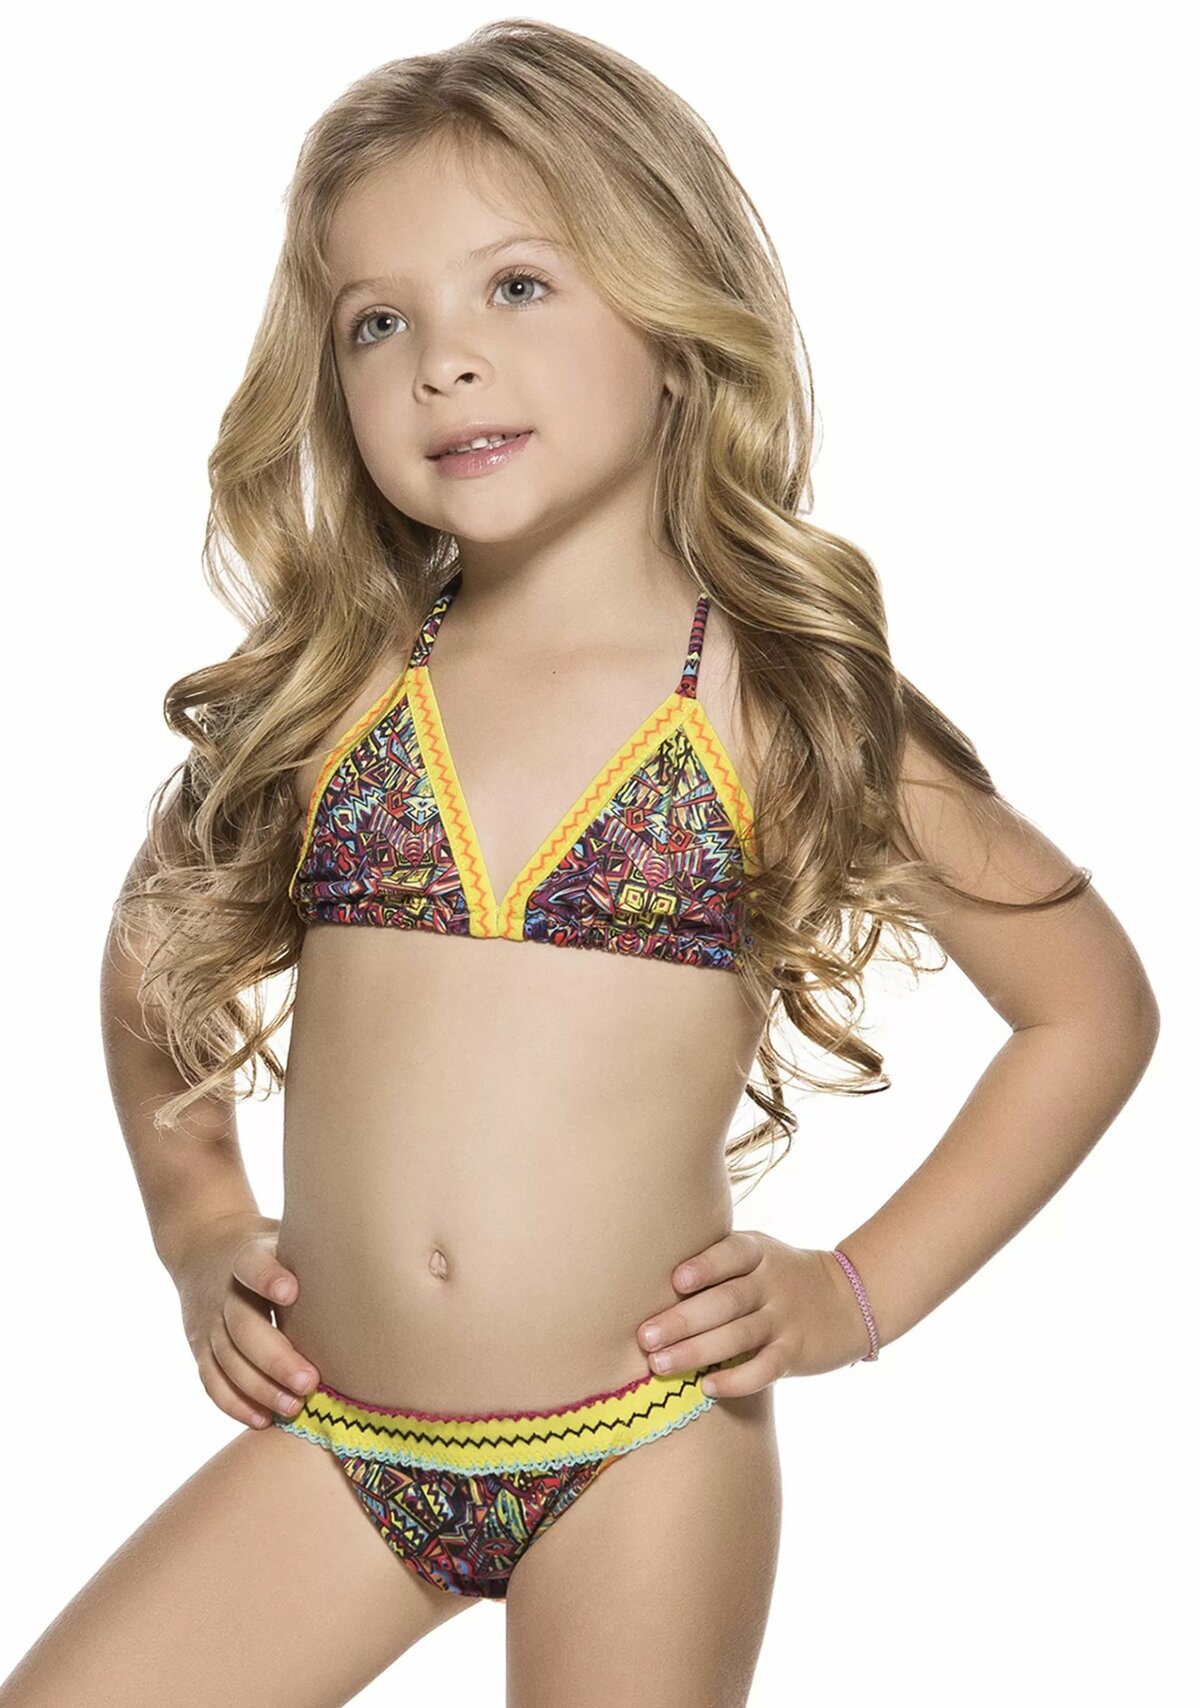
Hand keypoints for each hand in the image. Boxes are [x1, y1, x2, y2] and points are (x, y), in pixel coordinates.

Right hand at [172, 1211, 319, 1430]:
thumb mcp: (288, 1238)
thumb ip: (318, 1252)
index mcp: (247, 1255)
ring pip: (226, 1359)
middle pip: (242, 1325)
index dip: (268, 1278)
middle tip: (310, 1381)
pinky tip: (262, 1419)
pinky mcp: (199, 1346)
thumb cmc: (271, 1251)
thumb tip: (379, 1265)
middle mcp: (224, 1289)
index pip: (251, 1265)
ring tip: (294, 1408)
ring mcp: (209, 1320)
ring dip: (259, 1388)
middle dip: (275, 1358)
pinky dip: (234, 1403)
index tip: (292, 1292)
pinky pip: (211, 1379)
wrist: (205, 1247)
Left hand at [635, 1231, 873, 1397]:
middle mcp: (771, 1283)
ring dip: (697, 1351)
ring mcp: (785, 1318)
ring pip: (740, 1336)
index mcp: (757, 1252)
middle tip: (645, 1338)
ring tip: (660, 1365)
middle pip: (726, 1300)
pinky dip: (737, 1379)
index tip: (676, 1281)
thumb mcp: (757, 1256)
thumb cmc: (778, 1277)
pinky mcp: (796, 1351)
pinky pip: (765, 1368)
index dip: (705, 1266)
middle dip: (683, 1320)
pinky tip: (708, 1386)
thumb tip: (648, 1282)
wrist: (848, 1299)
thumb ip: (718, 1264)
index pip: (731, 1254)